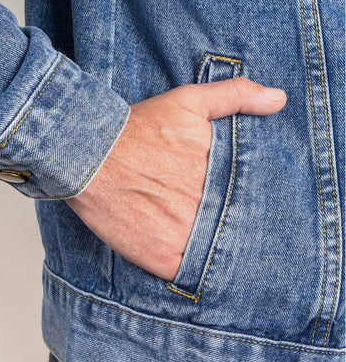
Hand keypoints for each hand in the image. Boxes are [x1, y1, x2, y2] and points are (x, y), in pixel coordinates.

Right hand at [65, 78, 285, 280]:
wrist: (89, 155)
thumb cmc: (138, 129)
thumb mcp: (188, 101)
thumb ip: (235, 96)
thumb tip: (279, 99)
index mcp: (220, 173)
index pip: (254, 196)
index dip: (251, 200)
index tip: (244, 199)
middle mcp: (207, 205)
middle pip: (237, 224)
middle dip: (233, 221)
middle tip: (217, 216)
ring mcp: (185, 234)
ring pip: (216, 250)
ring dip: (216, 247)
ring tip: (204, 235)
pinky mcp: (161, 256)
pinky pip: (190, 273)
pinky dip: (193, 269)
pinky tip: (187, 253)